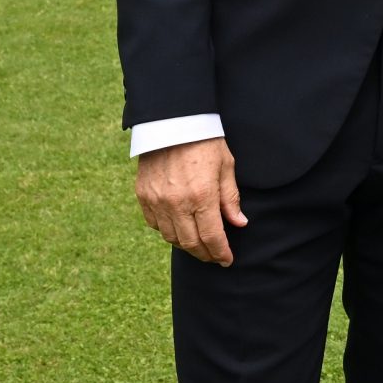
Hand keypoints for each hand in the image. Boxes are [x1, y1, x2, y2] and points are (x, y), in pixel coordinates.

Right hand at [135, 137, 245, 265]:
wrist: (173, 121)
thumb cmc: (205, 141)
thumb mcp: (226, 166)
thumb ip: (230, 198)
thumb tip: (239, 223)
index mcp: (202, 196)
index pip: (212, 237)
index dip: (221, 253)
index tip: (227, 260)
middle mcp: (176, 203)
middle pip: (190, 243)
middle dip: (205, 254)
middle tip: (215, 256)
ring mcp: (156, 201)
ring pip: (171, 237)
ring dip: (187, 245)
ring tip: (199, 244)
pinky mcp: (143, 196)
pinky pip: (155, 224)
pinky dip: (168, 231)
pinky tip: (180, 228)